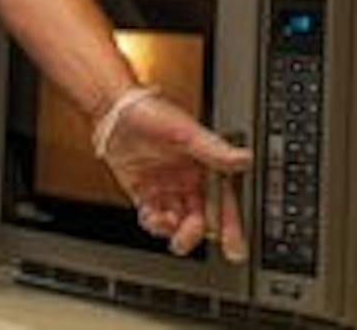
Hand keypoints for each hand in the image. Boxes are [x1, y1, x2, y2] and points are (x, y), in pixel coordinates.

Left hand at [97, 88, 251, 262]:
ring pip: (177, 222)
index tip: (233, 245)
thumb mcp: (185, 132)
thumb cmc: (150, 112)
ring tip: (166, 224)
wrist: (113, 110)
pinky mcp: (143, 192)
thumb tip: (243, 159)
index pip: (222, 200)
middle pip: (200, 218)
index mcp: (203, 166)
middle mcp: (186, 180)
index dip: (229, 224)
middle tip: (187, 238)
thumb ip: (213, 150)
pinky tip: (151, 217)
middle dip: (196, 233)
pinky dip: (153, 223)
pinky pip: (153, 217)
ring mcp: (165, 188)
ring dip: (173, 230)